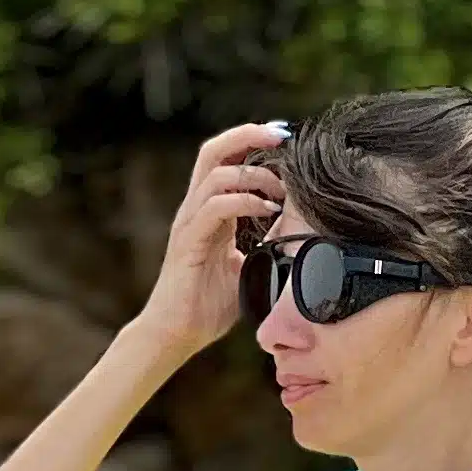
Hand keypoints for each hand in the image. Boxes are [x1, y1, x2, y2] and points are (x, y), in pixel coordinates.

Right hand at [138, 120, 287, 357]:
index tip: (284, 140)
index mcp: (209, 212)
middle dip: (249, 136)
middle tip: (282, 137)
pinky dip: (244, 201)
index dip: (251, 142)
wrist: (176, 334)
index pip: (225, 160)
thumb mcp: (246, 270)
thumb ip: (264, 248)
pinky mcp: (188, 241)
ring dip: (253, 175)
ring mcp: (189, 223)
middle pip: (214, 151)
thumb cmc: (207, 306)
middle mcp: (196, 210)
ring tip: (279, 192)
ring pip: (216, 174)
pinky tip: (266, 210)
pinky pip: (215, 207)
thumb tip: (294, 238)